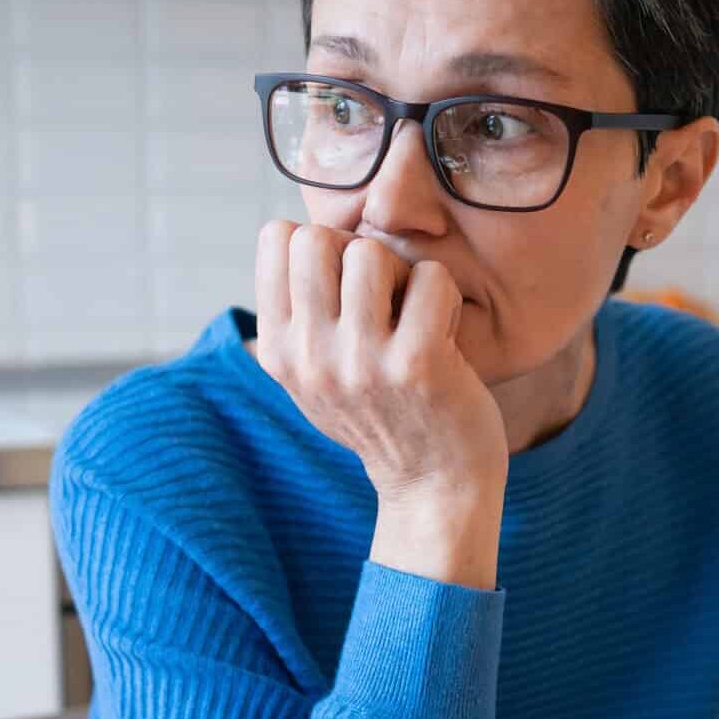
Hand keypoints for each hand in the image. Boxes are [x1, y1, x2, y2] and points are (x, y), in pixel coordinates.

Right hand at [253, 220, 507, 587]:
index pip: (276, 240)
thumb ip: (298, 316)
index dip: (320, 246)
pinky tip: (442, 333)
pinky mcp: (416, 364)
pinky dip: (443, 295)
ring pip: (370, 252)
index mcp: (278, 352)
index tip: (345, 286)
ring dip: (402, 273)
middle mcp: (310, 358)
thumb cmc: (381, 413)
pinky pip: (430, 278)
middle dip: (357, 253)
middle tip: (383, 297)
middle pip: (316, 238)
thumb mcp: (314, 375)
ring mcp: (361, 363)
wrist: (433, 484)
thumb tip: (293, 234)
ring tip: (412, 315)